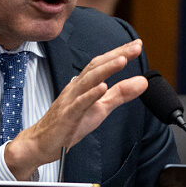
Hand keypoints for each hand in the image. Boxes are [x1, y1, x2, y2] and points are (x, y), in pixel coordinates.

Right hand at [4, 39, 147, 179]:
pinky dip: (91, 94)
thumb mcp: (101, 108)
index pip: (102, 64)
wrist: (42, 142)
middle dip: (116, 55)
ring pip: (88, 80)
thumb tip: (143, 82)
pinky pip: (79, 103)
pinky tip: (103, 88)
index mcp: (83, 84)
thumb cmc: (70, 123)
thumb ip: (120, 94)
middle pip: (96, 66)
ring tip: (122, 60)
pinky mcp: (67, 116)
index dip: (119, 53)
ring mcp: (70, 100)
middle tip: (135, 47)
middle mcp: (76, 87)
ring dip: (105, 69)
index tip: (137, 44)